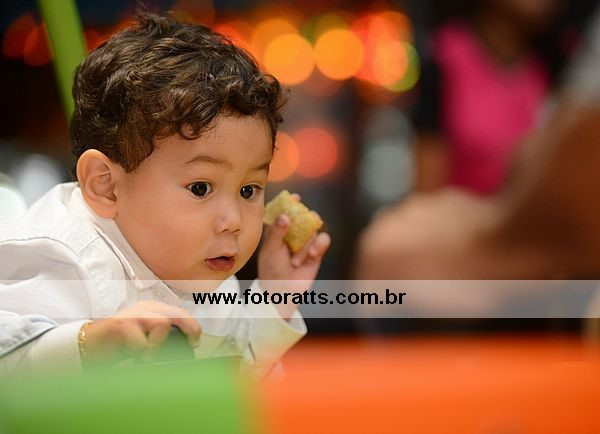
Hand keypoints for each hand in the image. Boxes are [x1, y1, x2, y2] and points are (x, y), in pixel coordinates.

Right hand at [82, 301, 200, 362]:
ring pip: (162, 324)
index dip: (192, 327)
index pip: (180, 313)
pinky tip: (131, 355)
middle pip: (177, 314)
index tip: (195, 342)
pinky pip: (141, 341)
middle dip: (191, 328)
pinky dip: (140, 352)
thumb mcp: (145, 338)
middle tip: (192, 343)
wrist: (88, 346)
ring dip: (158, 345)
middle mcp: (146, 308)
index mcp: (153, 309)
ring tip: (147, 356)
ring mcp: (134, 314)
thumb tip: (184, 349)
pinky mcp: (121, 324)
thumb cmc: (120, 344)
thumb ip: (161, 337)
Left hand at [258, 195, 330, 318]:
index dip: (292, 203)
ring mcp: (306, 242)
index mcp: (281, 229)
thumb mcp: (270, 249)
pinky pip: (324, 240)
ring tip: (294, 261)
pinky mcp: (317, 252)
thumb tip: (285, 215)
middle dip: (307, 216)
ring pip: (314, 230)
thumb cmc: (271, 268)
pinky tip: (312, 254)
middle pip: (305, 216)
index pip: (287, 211)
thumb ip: (276, 232)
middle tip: (307, 217)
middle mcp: (295, 233)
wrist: (281, 289)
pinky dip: (319, 245)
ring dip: (305, 244)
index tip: (295, 197)